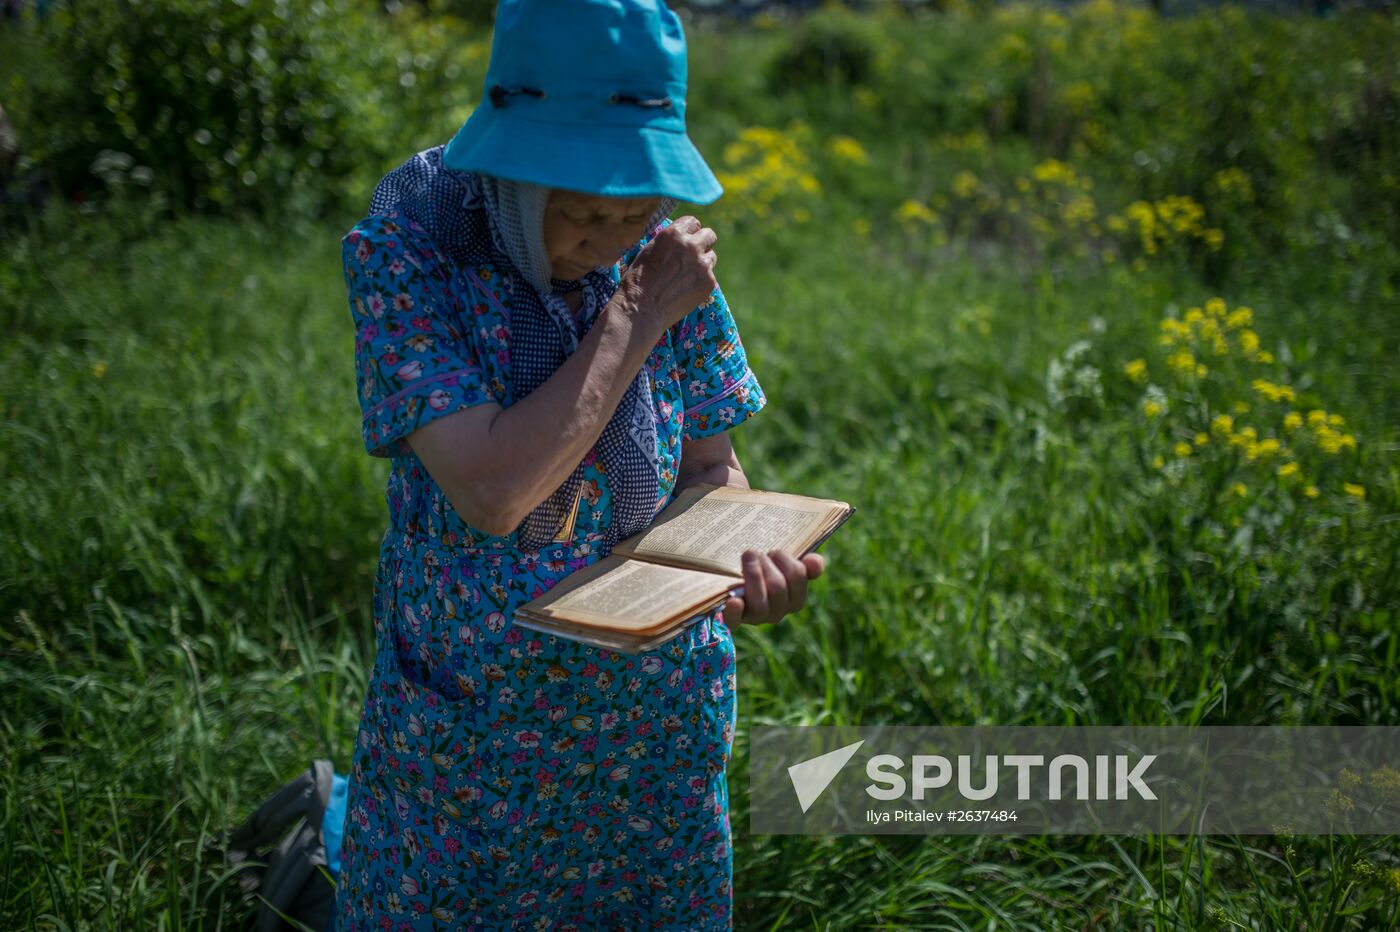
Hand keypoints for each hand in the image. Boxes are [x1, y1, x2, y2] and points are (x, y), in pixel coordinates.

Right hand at [616, 215, 717, 332]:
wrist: (641, 309)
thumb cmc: (638, 280)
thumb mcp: (649, 249)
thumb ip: (669, 240)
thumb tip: (681, 237)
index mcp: (674, 233)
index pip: (693, 222)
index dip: (689, 232)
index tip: (686, 240)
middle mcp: (691, 245)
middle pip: (709, 235)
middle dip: (702, 243)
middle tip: (693, 256)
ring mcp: (702, 264)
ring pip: (711, 257)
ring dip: (702, 263)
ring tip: (685, 276)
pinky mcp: (709, 282)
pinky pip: (710, 277)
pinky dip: (700, 282)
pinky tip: (685, 290)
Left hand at [722, 549, 825, 626]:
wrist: (731, 580)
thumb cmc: (762, 570)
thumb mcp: (783, 564)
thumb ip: (804, 563)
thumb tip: (815, 562)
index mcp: (795, 598)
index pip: (798, 576)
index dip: (784, 558)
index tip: (773, 551)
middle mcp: (778, 611)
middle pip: (777, 587)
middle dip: (765, 564)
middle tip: (754, 553)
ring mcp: (756, 618)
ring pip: (760, 604)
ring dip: (752, 576)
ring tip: (745, 559)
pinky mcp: (734, 620)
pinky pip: (735, 620)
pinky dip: (735, 611)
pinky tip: (733, 600)